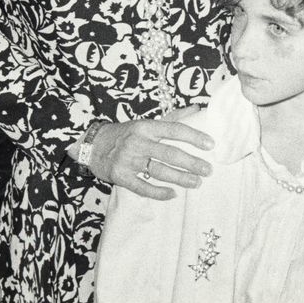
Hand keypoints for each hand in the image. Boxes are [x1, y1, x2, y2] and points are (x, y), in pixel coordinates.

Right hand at [83, 118, 214, 199]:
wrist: (93, 145)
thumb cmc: (127, 133)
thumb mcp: (147, 122)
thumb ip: (173, 117)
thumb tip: (197, 108)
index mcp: (146, 127)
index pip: (174, 130)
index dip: (194, 136)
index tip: (210, 144)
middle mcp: (138, 142)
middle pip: (169, 153)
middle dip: (191, 163)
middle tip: (208, 169)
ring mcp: (128, 161)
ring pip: (158, 171)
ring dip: (180, 178)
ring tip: (197, 183)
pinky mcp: (120, 177)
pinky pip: (142, 187)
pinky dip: (158, 192)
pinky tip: (173, 194)